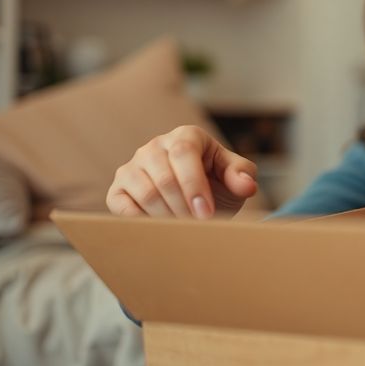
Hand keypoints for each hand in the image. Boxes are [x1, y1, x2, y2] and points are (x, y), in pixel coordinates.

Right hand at [106, 125, 257, 218]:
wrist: (196, 200)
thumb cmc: (217, 183)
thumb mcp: (234, 177)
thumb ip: (243, 176)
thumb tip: (247, 186)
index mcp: (186, 136)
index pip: (183, 153)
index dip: (195, 185)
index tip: (206, 213)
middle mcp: (155, 147)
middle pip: (164, 178)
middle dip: (184, 208)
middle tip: (198, 227)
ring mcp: (132, 167)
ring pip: (145, 193)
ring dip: (167, 217)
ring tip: (184, 229)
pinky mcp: (118, 190)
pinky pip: (122, 208)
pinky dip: (143, 222)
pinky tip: (161, 229)